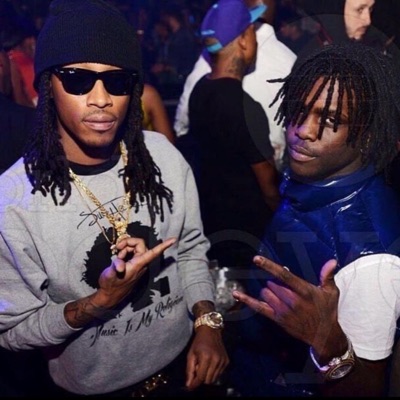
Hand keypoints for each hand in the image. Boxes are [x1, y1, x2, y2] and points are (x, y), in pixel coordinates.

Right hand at [96, 237, 175, 307]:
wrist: (109, 294)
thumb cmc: (110, 285)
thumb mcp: (110, 275)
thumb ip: (116, 267)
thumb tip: (120, 265)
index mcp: (138, 264)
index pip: (153, 253)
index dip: (163, 246)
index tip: (174, 240)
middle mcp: (141, 263)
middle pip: (140, 244)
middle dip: (128, 242)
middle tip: (117, 247)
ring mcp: (137, 263)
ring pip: (135, 247)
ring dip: (125, 248)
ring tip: (117, 256)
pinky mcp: (133, 264)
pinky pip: (132, 252)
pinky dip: (124, 252)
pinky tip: (118, 257)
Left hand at [185, 328, 228, 389]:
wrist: (210, 331)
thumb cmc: (198, 342)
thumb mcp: (190, 354)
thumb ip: (189, 370)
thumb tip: (189, 385)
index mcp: (206, 357)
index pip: (201, 377)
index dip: (194, 384)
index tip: (190, 387)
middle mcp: (216, 360)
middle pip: (208, 381)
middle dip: (201, 379)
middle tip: (198, 369)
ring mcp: (223, 361)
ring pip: (214, 379)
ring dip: (208, 376)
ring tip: (204, 365)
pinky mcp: (227, 361)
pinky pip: (219, 374)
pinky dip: (214, 372)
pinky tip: (210, 363)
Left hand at [232, 256, 346, 359]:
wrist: (324, 335)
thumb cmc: (327, 311)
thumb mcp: (331, 293)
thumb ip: (327, 276)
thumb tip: (331, 261)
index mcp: (304, 291)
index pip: (284, 275)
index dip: (269, 266)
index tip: (256, 259)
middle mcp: (292, 301)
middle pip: (272, 284)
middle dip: (275, 283)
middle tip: (286, 289)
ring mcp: (283, 311)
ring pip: (265, 293)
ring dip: (269, 291)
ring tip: (281, 296)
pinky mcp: (277, 319)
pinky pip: (258, 307)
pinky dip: (247, 300)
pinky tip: (236, 293)